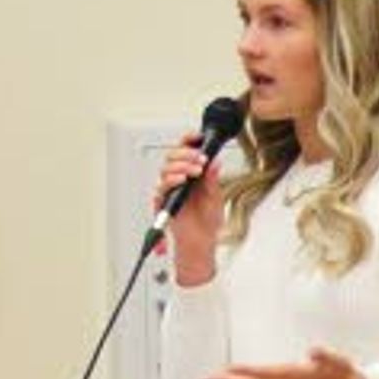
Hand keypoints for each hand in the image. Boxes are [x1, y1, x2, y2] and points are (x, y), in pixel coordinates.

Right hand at [152, 141, 226, 280]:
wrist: (201, 242)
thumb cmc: (207, 221)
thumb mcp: (216, 197)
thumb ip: (213, 180)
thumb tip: (215, 162)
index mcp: (191, 174)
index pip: (186, 151)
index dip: (189, 140)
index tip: (199, 136)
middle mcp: (178, 179)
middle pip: (172, 156)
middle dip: (186, 153)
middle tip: (200, 158)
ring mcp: (170, 189)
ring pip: (165, 169)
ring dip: (181, 165)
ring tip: (195, 170)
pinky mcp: (163, 201)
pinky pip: (162, 187)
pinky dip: (172, 180)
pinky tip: (183, 179)